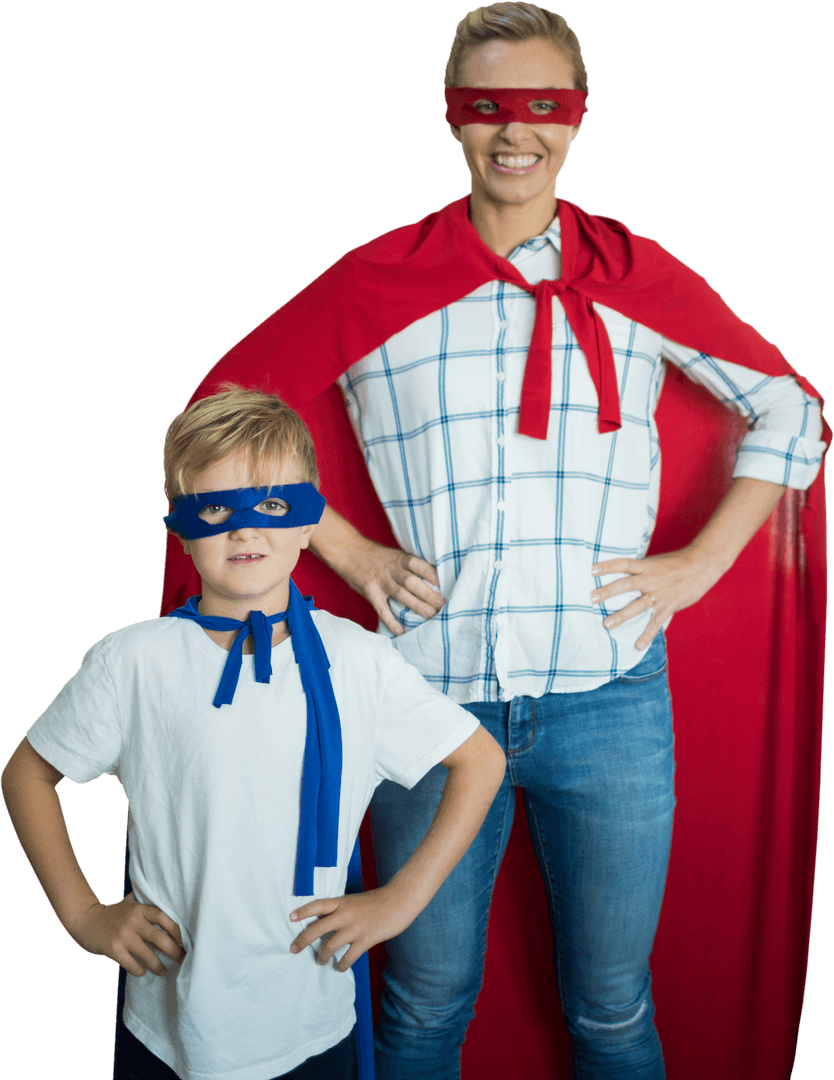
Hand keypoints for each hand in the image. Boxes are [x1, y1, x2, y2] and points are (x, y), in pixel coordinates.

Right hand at [69, 891, 185, 975]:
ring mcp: (123, 936)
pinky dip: (139, 970)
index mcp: (139, 908)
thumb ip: (145, 904)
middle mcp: (133, 921)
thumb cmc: (112, 913)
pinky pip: (132, 964)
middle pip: (160, 938)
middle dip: (174, 951)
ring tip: (163, 971)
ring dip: (158, 966)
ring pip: (148, 955)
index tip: (184, 940)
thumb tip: (170, 907)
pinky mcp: (113, 949)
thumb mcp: (129, 903)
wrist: (86, 919)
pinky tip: (143, 972)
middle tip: (181, 959)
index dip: (176, 930)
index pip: (164, 917)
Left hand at [288, 886, 414, 971]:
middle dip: (303, 940)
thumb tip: (329, 922)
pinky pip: (348, 957)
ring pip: (330, 946)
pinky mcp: (366, 940)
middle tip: (293, 949)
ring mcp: (355, 928)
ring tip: (318, 961)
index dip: (303, 911)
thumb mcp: (356, 900)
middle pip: (318, 928)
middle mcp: (345, 914)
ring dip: (321, 956)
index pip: (318, 905)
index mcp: (343, 901)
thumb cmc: (379, 900)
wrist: (399, 901)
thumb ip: (343, 910)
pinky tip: (338, 968)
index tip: (290, 917)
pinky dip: (341, 965)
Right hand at [343, 537, 445, 635]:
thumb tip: (433, 579)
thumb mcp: (394, 555)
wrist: (349, 551)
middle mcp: (391, 570)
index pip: (416, 564)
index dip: (428, 572)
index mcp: (399, 559)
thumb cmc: (377, 556)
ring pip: (400, 595)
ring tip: (430, 615)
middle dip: (427, 593)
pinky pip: (381, 609)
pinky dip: (391, 621)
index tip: (441, 581)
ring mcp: (380, 581)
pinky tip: (400, 631)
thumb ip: (409, 566)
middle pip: (411, 582)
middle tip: (442, 604)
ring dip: (416, 605)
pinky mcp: (370, 592)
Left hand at [591, 546, 724, 649]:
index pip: (623, 564)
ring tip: (607, 624)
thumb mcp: (656, 562)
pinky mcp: (668, 606)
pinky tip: (637, 646)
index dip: (608, 566)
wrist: (702, 565)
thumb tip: (622, 574)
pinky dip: (647, 635)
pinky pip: (655, 623)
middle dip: (608, 592)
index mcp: (646, 566)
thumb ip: (640, 570)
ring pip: (638, 606)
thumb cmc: (676, 563)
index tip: (592, 569)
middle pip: (626, 585)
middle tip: (592, 598)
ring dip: (621, 615)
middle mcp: (651, 579)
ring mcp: (660, 594)